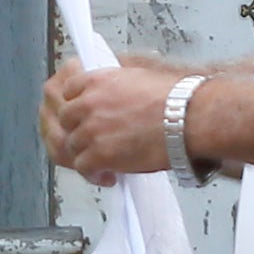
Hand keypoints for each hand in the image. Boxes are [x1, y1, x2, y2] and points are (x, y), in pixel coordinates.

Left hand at [38, 58, 177, 183]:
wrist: (188, 117)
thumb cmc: (177, 98)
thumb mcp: (140, 77)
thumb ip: (118, 84)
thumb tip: (117, 94)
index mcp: (99, 79)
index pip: (69, 90)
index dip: (77, 105)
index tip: (84, 115)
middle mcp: (89, 102)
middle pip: (65, 119)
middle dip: (78, 130)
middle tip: (92, 141)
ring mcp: (91, 129)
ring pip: (72, 145)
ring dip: (86, 154)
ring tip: (103, 163)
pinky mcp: (99, 154)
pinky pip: (82, 167)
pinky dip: (93, 174)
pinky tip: (108, 176)